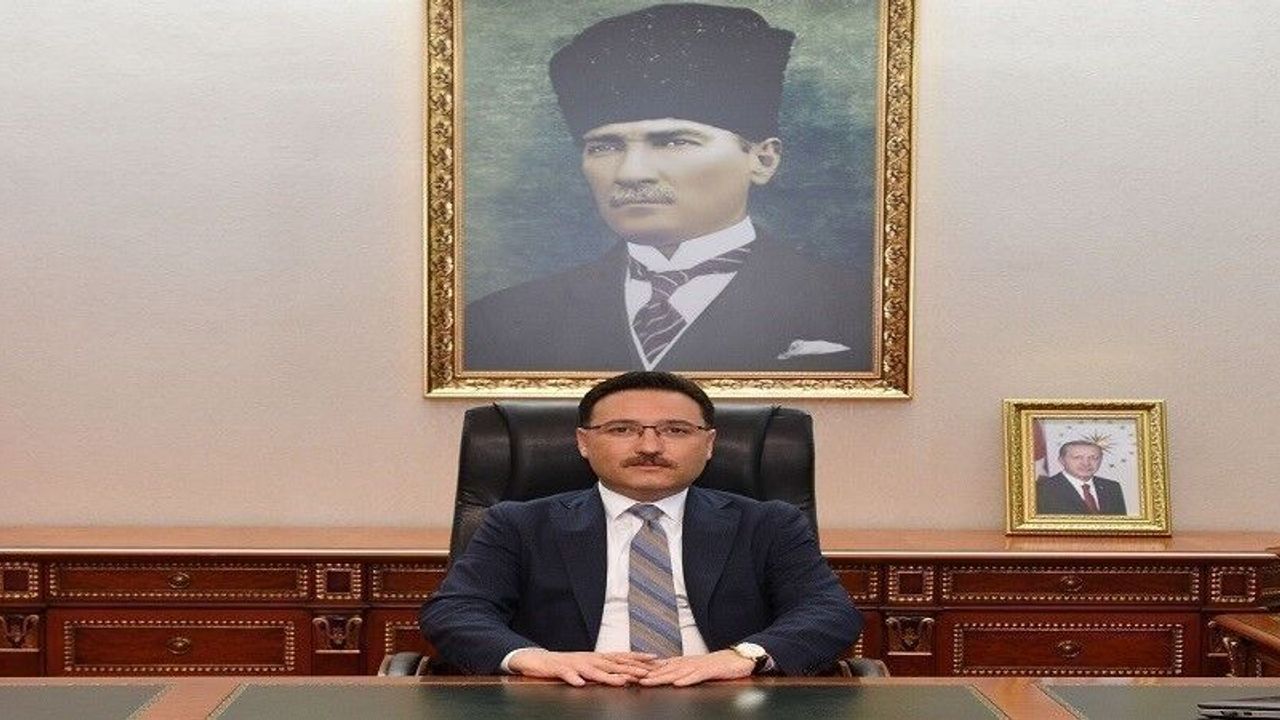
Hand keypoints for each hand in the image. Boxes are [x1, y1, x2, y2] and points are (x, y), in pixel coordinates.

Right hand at [508, 649, 658, 686]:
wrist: (540, 660)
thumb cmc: (567, 664)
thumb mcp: (590, 665)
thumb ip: (606, 668)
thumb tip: (627, 673)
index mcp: (597, 658)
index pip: (622, 656)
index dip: (639, 658)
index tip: (656, 660)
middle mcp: (589, 659)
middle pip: (613, 663)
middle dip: (630, 668)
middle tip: (647, 672)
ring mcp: (575, 664)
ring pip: (593, 670)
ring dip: (608, 676)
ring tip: (622, 681)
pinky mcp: (559, 669)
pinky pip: (567, 675)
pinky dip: (574, 679)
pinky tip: (580, 684)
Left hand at [638, 649, 754, 686]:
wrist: (738, 659)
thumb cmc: (718, 665)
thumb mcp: (697, 667)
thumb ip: (682, 670)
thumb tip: (665, 673)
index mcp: (685, 662)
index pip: (663, 667)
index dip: (649, 671)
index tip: (634, 675)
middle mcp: (690, 663)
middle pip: (666, 670)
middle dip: (650, 675)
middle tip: (635, 679)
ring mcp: (699, 666)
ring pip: (678, 672)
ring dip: (663, 677)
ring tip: (649, 682)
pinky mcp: (711, 671)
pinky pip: (697, 676)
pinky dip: (687, 679)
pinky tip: (678, 683)